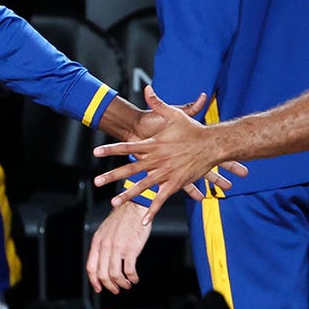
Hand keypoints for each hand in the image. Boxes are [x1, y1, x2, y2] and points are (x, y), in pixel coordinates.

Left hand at [86, 203, 151, 293]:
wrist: (134, 207)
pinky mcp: (131, 249)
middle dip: (109, 286)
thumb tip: (101, 264)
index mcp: (97, 242)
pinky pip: (129, 270)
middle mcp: (105, 245)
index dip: (94, 281)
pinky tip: (134, 278)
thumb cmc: (122, 220)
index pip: (91, 267)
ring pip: (115, 275)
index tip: (99, 288)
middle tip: (116, 290)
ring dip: (122, 284)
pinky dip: (132, 278)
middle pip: (102, 274)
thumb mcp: (105, 232)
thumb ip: (102, 246)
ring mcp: (118, 247)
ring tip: (127, 284)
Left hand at [96, 86, 246, 222]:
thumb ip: (158, 103)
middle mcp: (157, 160)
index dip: (110, 149)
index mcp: (153, 145)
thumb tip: (148, 88)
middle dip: (112, 176)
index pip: (127, 147)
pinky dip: (153, 210)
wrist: (214, 145)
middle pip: (130, 169)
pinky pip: (162, 199)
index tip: (95, 152)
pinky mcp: (176, 184)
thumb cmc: (193, 130)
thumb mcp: (174, 114)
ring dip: (127, 195)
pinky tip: (143, 220)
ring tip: (113, 202)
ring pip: (143, 186)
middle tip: (96, 182)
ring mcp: (166, 173)